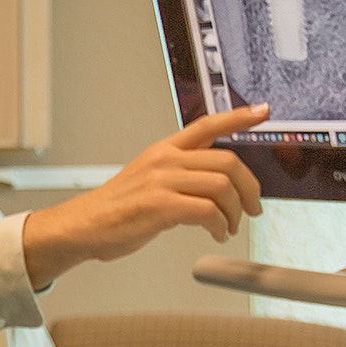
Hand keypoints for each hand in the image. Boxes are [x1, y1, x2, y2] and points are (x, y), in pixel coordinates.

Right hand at [20, 105, 268, 287]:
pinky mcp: (160, 205)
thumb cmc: (115, 209)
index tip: (262, 112)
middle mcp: (165, 160)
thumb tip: (213, 186)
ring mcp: (162, 181)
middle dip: (249, 189)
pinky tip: (216, 234)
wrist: (83, 226)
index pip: (207, 125)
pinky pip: (207, 211)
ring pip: (222, 187)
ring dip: (235, 212)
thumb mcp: (148, 179)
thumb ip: (179, 174)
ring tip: (230, 227)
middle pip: (227, 163)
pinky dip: (220, 226)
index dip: (238, 117)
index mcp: (164, 150)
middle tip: (253, 208)